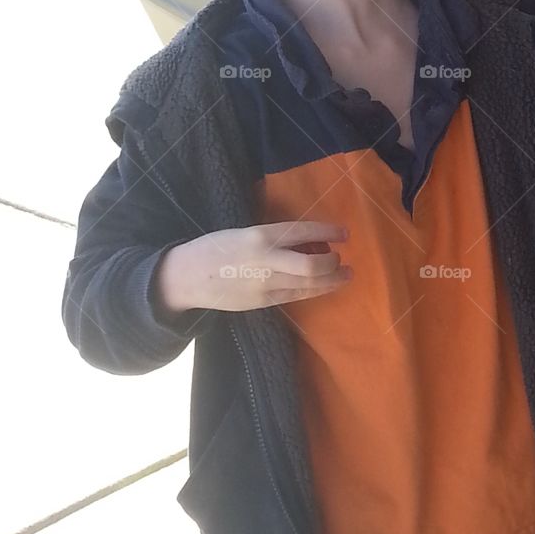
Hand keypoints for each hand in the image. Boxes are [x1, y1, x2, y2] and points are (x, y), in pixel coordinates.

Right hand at [155, 220, 352, 314]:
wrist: (189, 276)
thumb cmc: (217, 247)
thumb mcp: (245, 232)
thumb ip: (274, 236)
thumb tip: (308, 239)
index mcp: (261, 235)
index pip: (304, 231)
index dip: (328, 231)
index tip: (345, 233)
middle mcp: (267, 259)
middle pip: (312, 264)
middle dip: (332, 261)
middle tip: (340, 256)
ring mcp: (266, 284)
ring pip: (309, 284)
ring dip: (331, 279)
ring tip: (345, 274)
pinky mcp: (263, 301)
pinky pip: (296, 296)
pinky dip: (315, 290)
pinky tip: (325, 286)